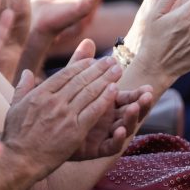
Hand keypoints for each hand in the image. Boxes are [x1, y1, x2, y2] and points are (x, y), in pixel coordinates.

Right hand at [2, 51, 122, 173]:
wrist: (20, 160)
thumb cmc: (16, 136)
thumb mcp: (15, 107)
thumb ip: (22, 88)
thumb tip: (27, 73)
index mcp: (40, 94)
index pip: (65, 74)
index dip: (81, 65)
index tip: (93, 60)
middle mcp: (54, 101)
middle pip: (80, 80)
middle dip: (98, 68)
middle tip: (111, 60)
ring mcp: (65, 115)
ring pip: (89, 92)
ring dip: (106, 79)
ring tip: (117, 70)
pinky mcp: (75, 130)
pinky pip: (93, 111)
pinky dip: (105, 99)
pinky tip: (114, 90)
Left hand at [65, 40, 153, 159]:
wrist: (40, 138)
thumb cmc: (56, 110)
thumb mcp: (68, 85)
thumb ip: (79, 65)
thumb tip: (88, 40)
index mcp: (105, 105)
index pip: (126, 98)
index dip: (136, 93)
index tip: (148, 86)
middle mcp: (107, 120)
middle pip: (129, 112)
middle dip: (140, 103)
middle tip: (149, 94)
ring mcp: (102, 135)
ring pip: (124, 128)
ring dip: (131, 118)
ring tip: (135, 107)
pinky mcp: (94, 150)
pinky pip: (110, 147)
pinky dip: (116, 139)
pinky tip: (119, 131)